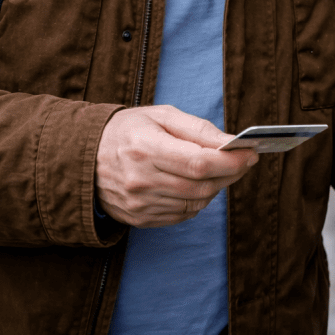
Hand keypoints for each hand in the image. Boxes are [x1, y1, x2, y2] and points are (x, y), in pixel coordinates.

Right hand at [95, 106, 258, 227]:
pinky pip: (182, 214)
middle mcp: (141, 180)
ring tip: (221, 169)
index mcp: (145, 148)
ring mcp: (139, 204)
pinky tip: (197, 183)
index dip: (231, 161)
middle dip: (230, 173)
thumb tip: (231, 141)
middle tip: (244, 160)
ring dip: (216, 187)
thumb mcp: (160, 115)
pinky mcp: (140, 219)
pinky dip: (198, 200)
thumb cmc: (128, 130)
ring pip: (196, 203)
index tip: (250, 153)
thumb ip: (197, 128)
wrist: (83, 158)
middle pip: (201, 186)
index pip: (198, 162)